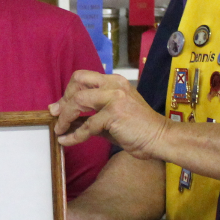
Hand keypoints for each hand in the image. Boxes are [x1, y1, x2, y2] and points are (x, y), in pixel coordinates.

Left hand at [49, 69, 167, 156]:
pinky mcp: (114, 113)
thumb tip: (62, 116)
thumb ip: (90, 113)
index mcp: (114, 81)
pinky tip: (67, 141)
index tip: (59, 107)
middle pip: (77, 81)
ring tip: (59, 130)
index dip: (68, 91)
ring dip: (65, 117)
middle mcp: (114, 85)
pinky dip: (74, 135)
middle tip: (57, 115)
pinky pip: (87, 125)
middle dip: (64, 99)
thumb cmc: (137, 129)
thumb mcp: (110, 116)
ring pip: (78, 101)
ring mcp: (115, 97)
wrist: (161, 138)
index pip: (83, 77)